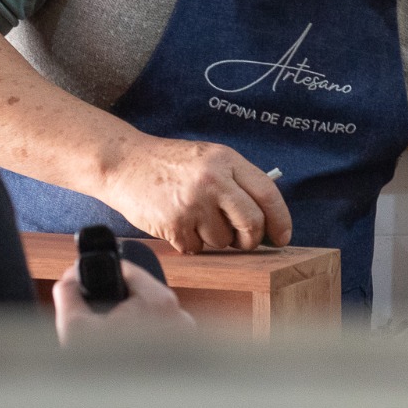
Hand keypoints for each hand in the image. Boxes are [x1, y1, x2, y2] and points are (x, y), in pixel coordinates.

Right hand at [52, 261, 194, 345]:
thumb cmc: (103, 374)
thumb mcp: (74, 328)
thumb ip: (68, 293)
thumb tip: (69, 279)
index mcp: (159, 302)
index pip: (129, 270)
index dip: (102, 273)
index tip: (85, 282)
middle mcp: (179, 316)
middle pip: (141, 294)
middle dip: (116, 302)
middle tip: (95, 318)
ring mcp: (185, 338)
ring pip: (152, 317)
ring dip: (130, 322)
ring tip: (109, 339)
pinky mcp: (185, 356)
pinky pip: (161, 337)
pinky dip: (143, 341)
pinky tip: (124, 353)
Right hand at [100, 134, 292, 253]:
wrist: (125, 163)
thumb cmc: (170, 163)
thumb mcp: (208, 158)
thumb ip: (236, 180)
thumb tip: (267, 217)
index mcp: (226, 160)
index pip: (268, 193)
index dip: (280, 219)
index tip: (282, 235)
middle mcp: (213, 180)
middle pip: (252, 223)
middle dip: (251, 239)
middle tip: (243, 240)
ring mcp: (193, 203)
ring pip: (224, 240)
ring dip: (215, 239)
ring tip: (196, 219)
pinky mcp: (174, 224)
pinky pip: (197, 248)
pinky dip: (191, 243)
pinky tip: (180, 223)